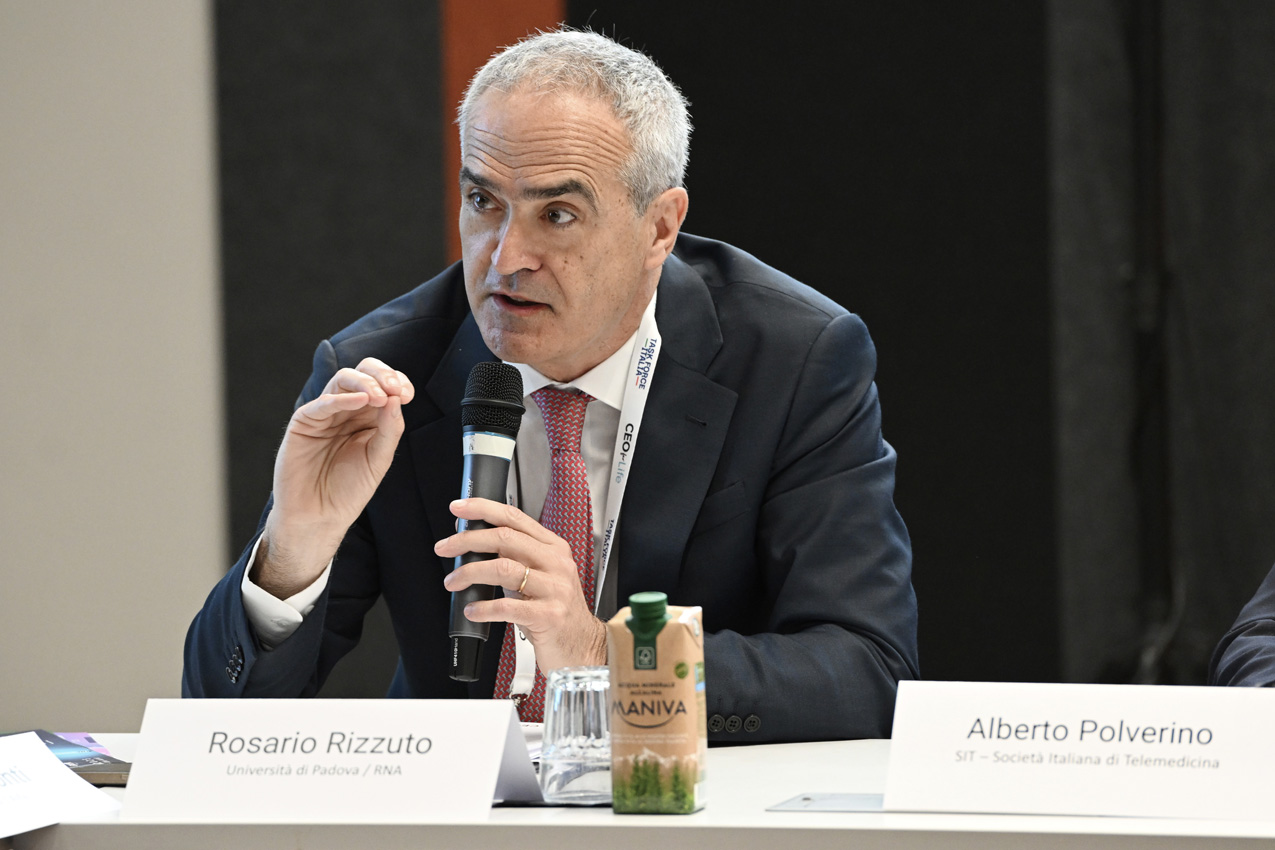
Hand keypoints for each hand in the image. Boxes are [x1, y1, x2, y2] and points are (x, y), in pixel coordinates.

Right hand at [253, 357, 414, 597]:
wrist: (320, 517)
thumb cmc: (348, 491)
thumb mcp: (379, 459)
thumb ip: (390, 429)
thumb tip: (397, 398)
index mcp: (367, 417)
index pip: (382, 385)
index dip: (396, 382)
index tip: (407, 394)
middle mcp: (346, 410)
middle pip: (362, 374)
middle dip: (381, 375)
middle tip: (394, 389)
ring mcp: (325, 414)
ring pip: (342, 380)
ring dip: (365, 383)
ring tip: (380, 396)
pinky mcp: (304, 423)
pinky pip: (322, 403)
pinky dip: (343, 398)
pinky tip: (361, 400)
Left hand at [437, 498, 606, 671]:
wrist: (582, 646)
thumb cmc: (557, 611)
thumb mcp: (541, 577)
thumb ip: (516, 559)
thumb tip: (476, 545)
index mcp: (553, 548)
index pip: (515, 518)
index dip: (484, 509)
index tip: (459, 508)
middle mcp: (556, 563)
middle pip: (505, 538)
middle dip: (468, 540)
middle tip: (445, 548)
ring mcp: (555, 589)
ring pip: (503, 569)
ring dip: (470, 573)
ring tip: (454, 582)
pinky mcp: (549, 615)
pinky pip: (508, 606)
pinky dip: (483, 608)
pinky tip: (473, 610)